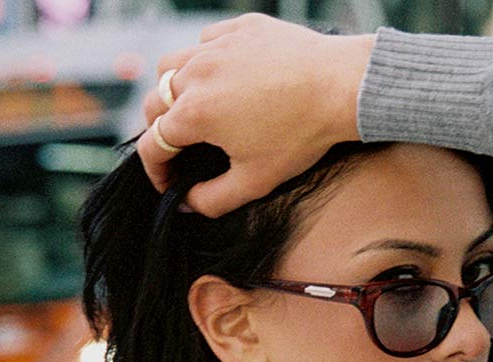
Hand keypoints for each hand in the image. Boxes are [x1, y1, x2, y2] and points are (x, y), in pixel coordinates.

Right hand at [136, 12, 375, 216]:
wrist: (339, 87)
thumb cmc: (299, 135)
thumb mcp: (254, 182)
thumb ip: (212, 200)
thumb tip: (187, 203)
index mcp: (194, 113)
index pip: (152, 144)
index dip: (155, 171)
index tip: (169, 184)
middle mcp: (196, 72)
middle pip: (155, 102)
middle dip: (159, 131)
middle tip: (179, 150)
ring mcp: (216, 45)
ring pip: (171, 65)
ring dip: (172, 91)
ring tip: (192, 109)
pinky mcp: (239, 28)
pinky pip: (205, 41)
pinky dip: (203, 61)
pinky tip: (222, 78)